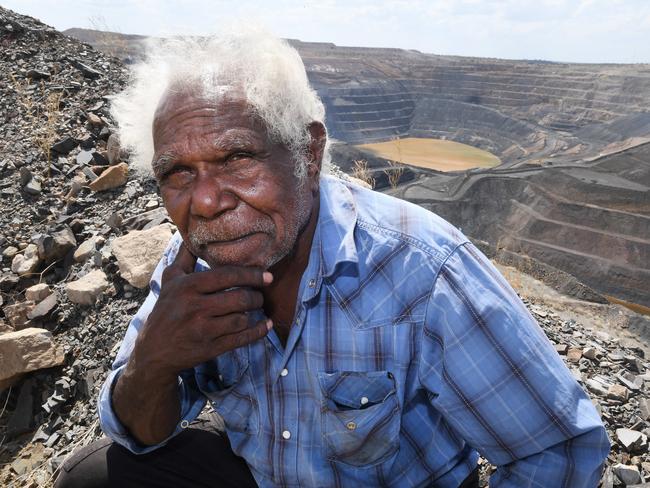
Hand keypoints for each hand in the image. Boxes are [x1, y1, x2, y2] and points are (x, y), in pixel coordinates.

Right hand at [131, 241, 272, 378]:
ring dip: (255, 313)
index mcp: (188, 286)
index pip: (227, 276)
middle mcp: (195, 307)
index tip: (267, 275)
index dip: (251, 275)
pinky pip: (241, 339)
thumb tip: (193, 233)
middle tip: (260, 294)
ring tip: (257, 307)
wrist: (154, 350)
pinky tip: (265, 325)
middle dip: (256, 296)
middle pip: (239, 298)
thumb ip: (185, 257)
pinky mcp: (210, 348)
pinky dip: (258, 332)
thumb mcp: (170, 279)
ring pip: (242, 319)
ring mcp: (203, 330)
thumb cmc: (166, 309)